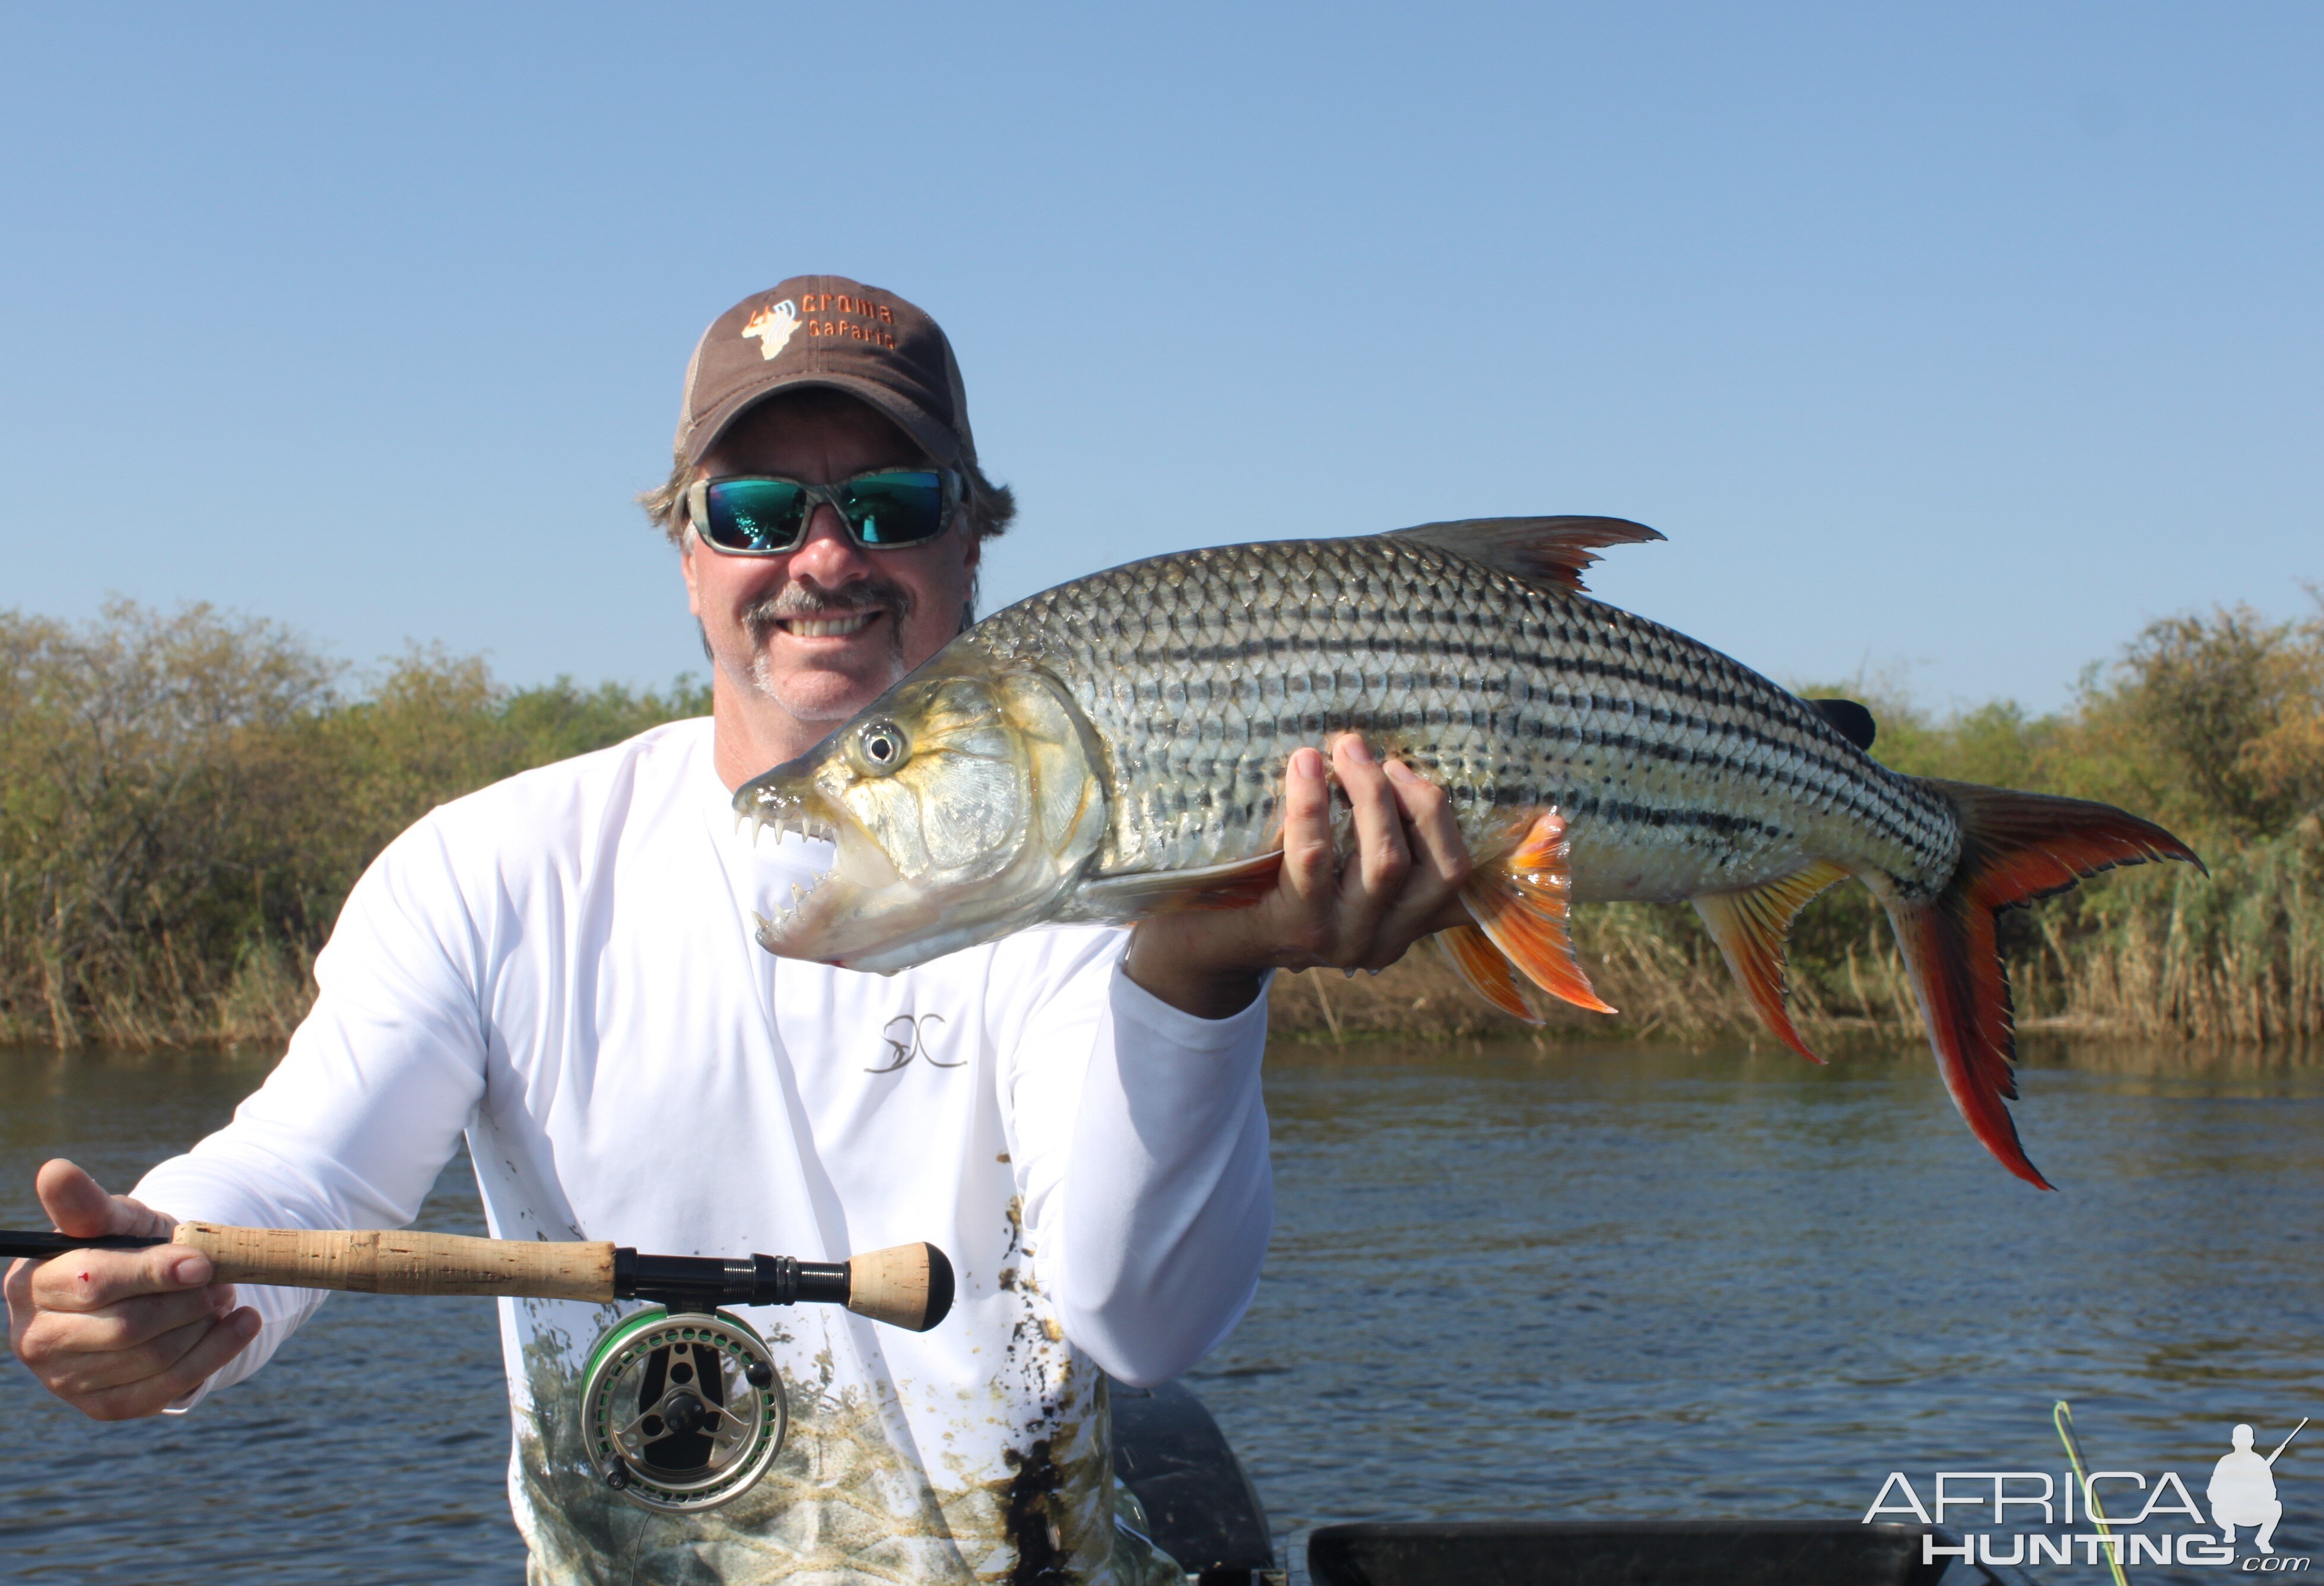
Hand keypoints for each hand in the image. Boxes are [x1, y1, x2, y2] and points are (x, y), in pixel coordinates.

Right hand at [5, 1159, 259, 1420]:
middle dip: (186, 1303)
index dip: (154, 1273)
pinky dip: (215, 1356)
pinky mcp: (102, 1406)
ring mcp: (64, 1379)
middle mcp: (35, 1338)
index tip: (202, 1263)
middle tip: (220, 1281)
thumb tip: (54, 1171)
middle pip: (127, 1328)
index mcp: (31, 1284)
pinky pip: (164, 1390)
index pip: (93, 1283)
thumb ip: (89, 1203)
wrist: (143, 1293)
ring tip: (223, 1298)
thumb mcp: (115, 1220)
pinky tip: (241, 1325)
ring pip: (151, 1360)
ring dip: (203, 1327)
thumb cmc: (126, 1249)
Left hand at [1124, 734, 1474, 1017]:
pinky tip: (1304, 765)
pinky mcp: (1295, 931)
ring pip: (1386, 863)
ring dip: (1369, 794)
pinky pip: (1315, 858)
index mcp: (1405, 924)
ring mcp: (1342, 942)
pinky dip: (1314, 804)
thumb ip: (1375, 834)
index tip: (1409, 768)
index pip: (1459, 877)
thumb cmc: (1270, 884)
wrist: (1198, 938)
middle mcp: (1384, 942)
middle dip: (1413, 796)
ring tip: (1342, 749)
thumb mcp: (1336, 864)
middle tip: (1364, 749)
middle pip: (1438, 868)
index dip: (1445, 817)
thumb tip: (1400, 761)